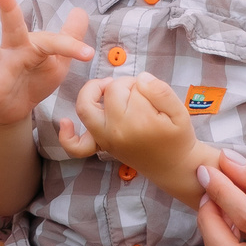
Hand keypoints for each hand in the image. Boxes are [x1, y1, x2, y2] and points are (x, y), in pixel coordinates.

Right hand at [0, 0, 92, 126]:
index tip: (88, 54)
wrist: (15, 108)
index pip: (53, 42)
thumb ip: (69, 37)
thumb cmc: (35, 80)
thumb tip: (80, 10)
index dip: (70, 45)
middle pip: (11, 27)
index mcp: (33, 45)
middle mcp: (13, 50)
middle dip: (7, 8)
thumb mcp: (58, 62)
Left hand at [59, 73, 207, 191]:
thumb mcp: (179, 112)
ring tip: (109, 88)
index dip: (140, 83)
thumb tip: (140, 78)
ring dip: (93, 92)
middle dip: (124, 85)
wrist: (174, 166)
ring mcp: (105, 140)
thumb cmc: (178, 138)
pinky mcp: (102, 146)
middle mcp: (116, 131)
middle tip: (140, 92)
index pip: (129, 86)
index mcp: (137, 121)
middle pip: (110, 92)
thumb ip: (160, 91)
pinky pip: (77, 145)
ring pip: (85, 107)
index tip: (152, 94)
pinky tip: (65, 122)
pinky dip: (68, 135)